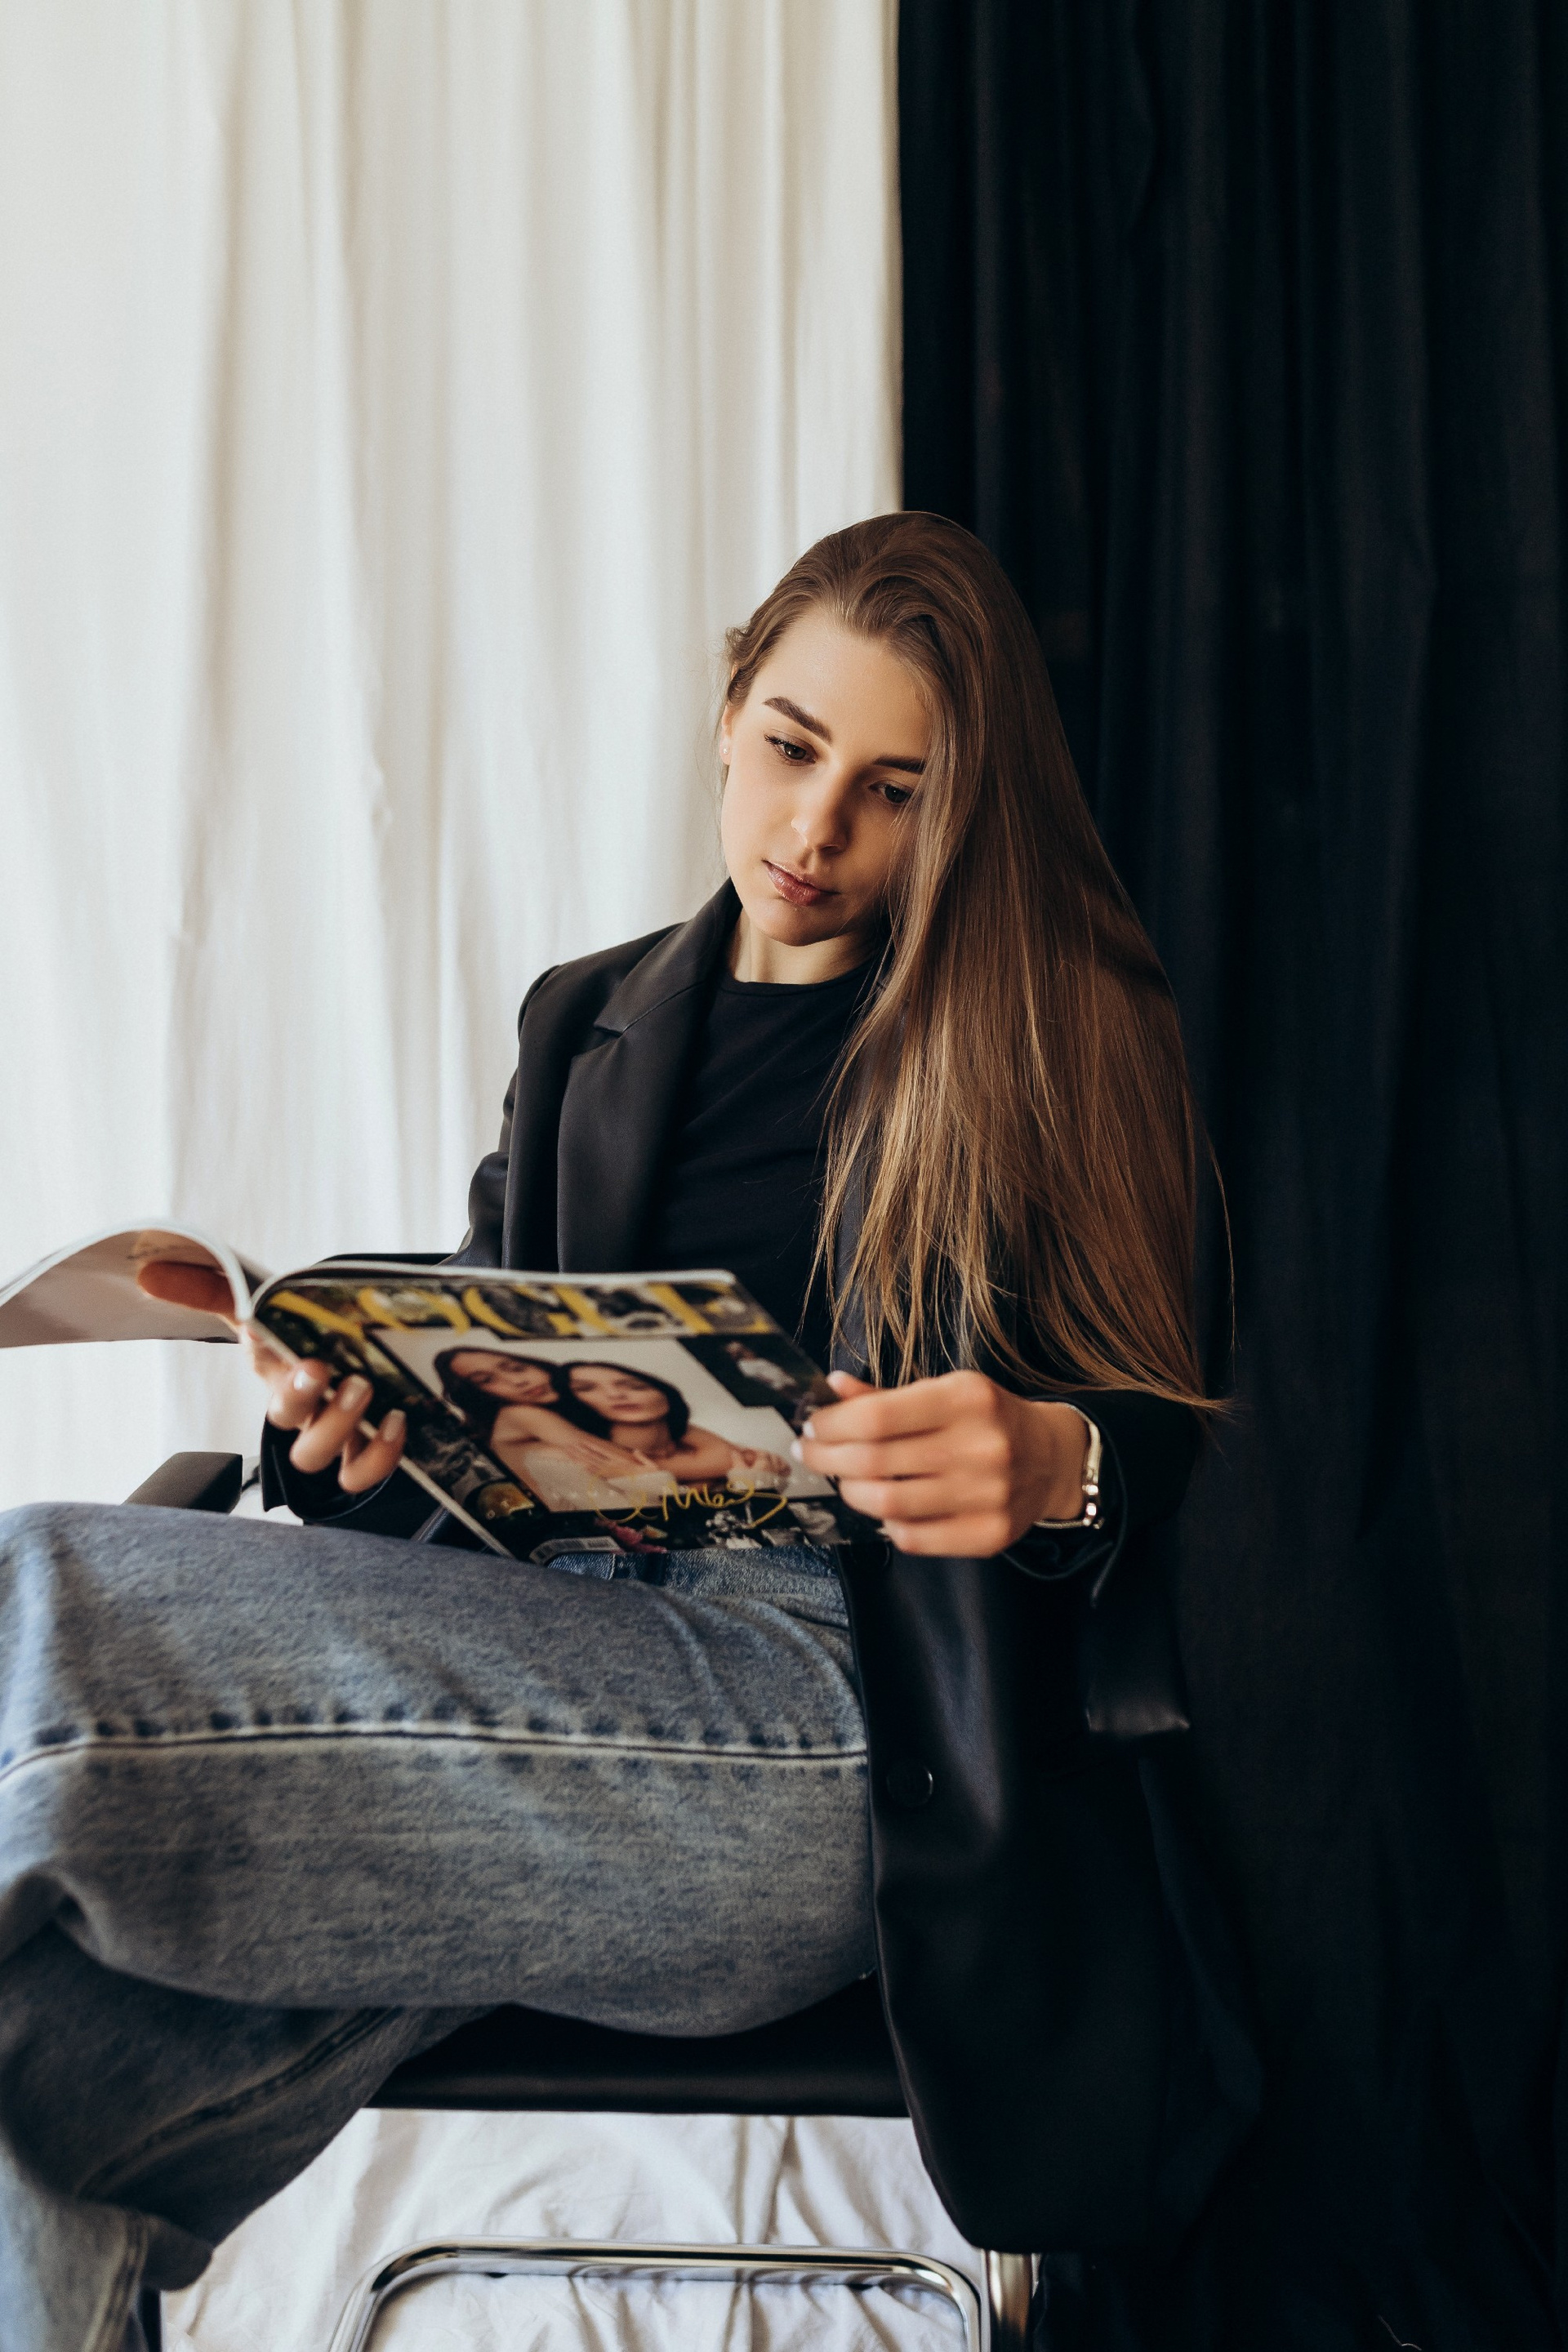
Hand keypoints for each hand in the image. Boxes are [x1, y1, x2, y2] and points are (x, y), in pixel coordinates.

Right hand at [136, 1261, 405, 1493]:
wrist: (349, 1350)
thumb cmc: (304, 1332)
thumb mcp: (268, 1303)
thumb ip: (213, 1286)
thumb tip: (148, 1274)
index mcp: (275, 1366)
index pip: (258, 1362)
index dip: (276, 1365)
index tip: (303, 1356)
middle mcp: (298, 1405)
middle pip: (287, 1422)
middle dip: (309, 1401)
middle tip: (341, 1376)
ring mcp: (328, 1431)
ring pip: (315, 1455)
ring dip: (341, 1427)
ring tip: (369, 1392)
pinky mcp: (360, 1449)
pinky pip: (358, 1473)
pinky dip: (377, 1457)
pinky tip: (396, 1422)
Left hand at [795, 1369, 1089, 1556]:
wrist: (1054, 1458)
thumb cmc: (987, 1419)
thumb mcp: (945, 1392)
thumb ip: (887, 1396)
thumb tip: (831, 1388)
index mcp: (967, 1399)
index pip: (876, 1417)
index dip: (831, 1425)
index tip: (811, 1428)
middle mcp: (981, 1446)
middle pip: (875, 1461)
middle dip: (829, 1458)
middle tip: (811, 1455)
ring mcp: (989, 1495)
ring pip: (889, 1504)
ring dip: (852, 1493)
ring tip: (845, 1481)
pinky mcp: (990, 1535)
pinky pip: (915, 1538)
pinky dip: (887, 1525)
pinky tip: (882, 1509)